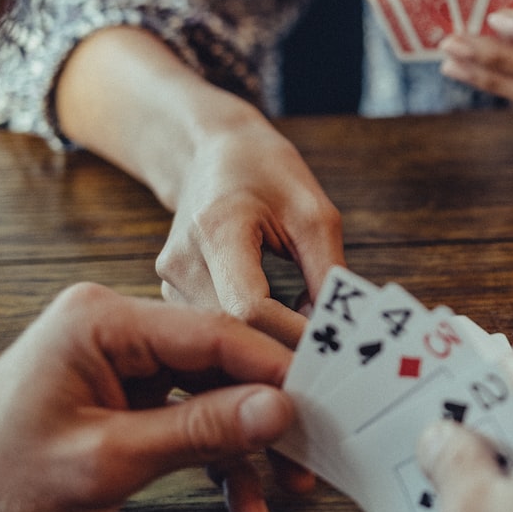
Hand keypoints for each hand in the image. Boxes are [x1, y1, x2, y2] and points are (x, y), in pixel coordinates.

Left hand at [0, 283, 297, 511]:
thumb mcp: (106, 460)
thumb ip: (199, 431)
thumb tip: (277, 408)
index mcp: (103, 320)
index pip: (213, 333)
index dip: (274, 366)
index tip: (322, 398)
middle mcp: (119, 330)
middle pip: (222, 361)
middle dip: (268, 411)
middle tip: (316, 440)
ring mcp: (126, 363)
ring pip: (215, 394)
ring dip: (249, 446)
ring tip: (288, 484)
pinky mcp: (132, 396)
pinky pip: (192, 419)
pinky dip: (218, 460)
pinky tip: (247, 498)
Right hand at [156, 115, 344, 346]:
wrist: (212, 152)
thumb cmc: (265, 172)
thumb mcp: (313, 212)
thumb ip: (327, 270)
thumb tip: (341, 326)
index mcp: (217, 230)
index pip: (251, 308)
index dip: (294, 334)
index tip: (333, 348)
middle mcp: (182, 261)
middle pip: (235, 329)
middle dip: (286, 347)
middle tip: (332, 359)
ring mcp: (171, 281)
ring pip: (224, 336)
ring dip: (270, 345)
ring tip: (312, 346)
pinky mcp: (174, 293)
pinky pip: (216, 328)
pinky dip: (253, 335)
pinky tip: (284, 331)